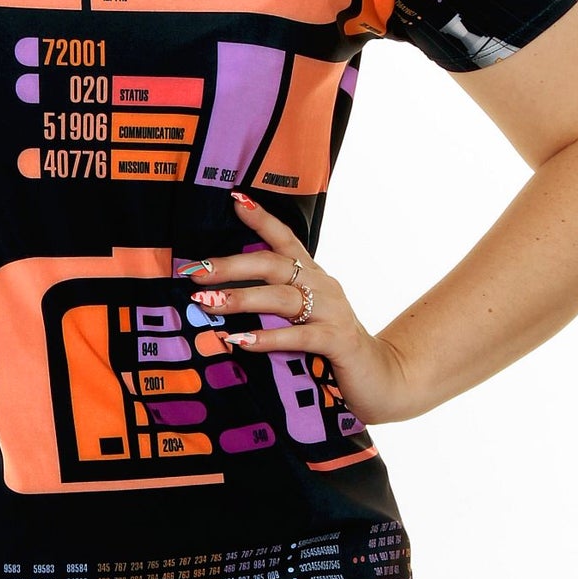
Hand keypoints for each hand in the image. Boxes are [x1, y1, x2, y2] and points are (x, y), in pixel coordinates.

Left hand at [176, 194, 410, 426]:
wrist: (381, 378)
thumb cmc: (331, 346)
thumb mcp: (302, 317)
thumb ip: (272, 303)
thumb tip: (221, 297)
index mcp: (313, 276)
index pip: (285, 239)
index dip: (261, 218)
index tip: (234, 200)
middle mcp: (323, 285)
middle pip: (273, 264)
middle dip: (231, 265)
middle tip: (196, 271)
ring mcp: (332, 311)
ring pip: (282, 297)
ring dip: (242, 298)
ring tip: (208, 303)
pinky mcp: (337, 340)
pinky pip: (299, 335)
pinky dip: (269, 337)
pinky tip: (241, 340)